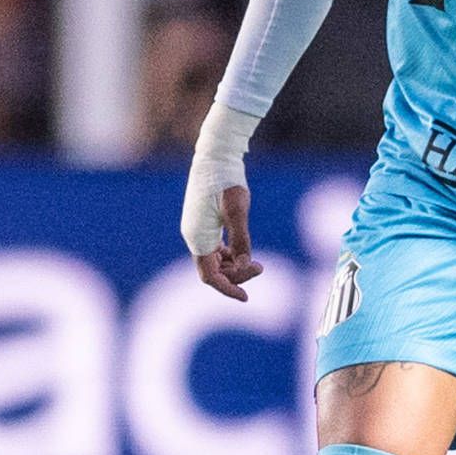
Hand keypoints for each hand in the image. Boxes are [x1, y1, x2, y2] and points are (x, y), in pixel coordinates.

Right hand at [183, 167, 260, 300]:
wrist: (216, 156)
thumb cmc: (227, 181)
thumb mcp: (238, 211)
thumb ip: (241, 241)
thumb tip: (245, 265)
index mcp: (197, 237)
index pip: (210, 276)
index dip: (228, 289)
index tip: (246, 298)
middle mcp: (193, 236)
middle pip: (213, 271)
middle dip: (236, 275)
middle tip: (261, 267)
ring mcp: (196, 230)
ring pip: (213, 261)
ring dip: (233, 266)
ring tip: (257, 262)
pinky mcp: (202, 223)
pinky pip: (213, 250)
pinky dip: (229, 256)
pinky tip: (243, 252)